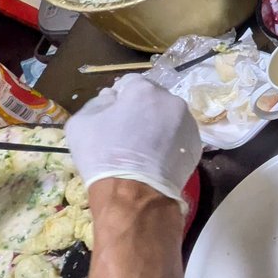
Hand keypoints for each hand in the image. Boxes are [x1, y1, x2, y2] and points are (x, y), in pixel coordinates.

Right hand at [65, 76, 200, 207]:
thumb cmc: (103, 155)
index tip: (112, 115)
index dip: (118, 98)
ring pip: (167, 117)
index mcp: (144, 89)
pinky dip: (168, 141)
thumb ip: (97, 102)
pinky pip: (177, 136)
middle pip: (152, 99)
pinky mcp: (195, 145)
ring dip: (157, 125)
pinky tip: (156, 157)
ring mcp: (187, 123)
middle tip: (127, 132)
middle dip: (140, 110)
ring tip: (142, 147)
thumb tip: (112, 98)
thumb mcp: (81, 122)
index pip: (129, 83)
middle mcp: (172, 101)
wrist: (134, 194)